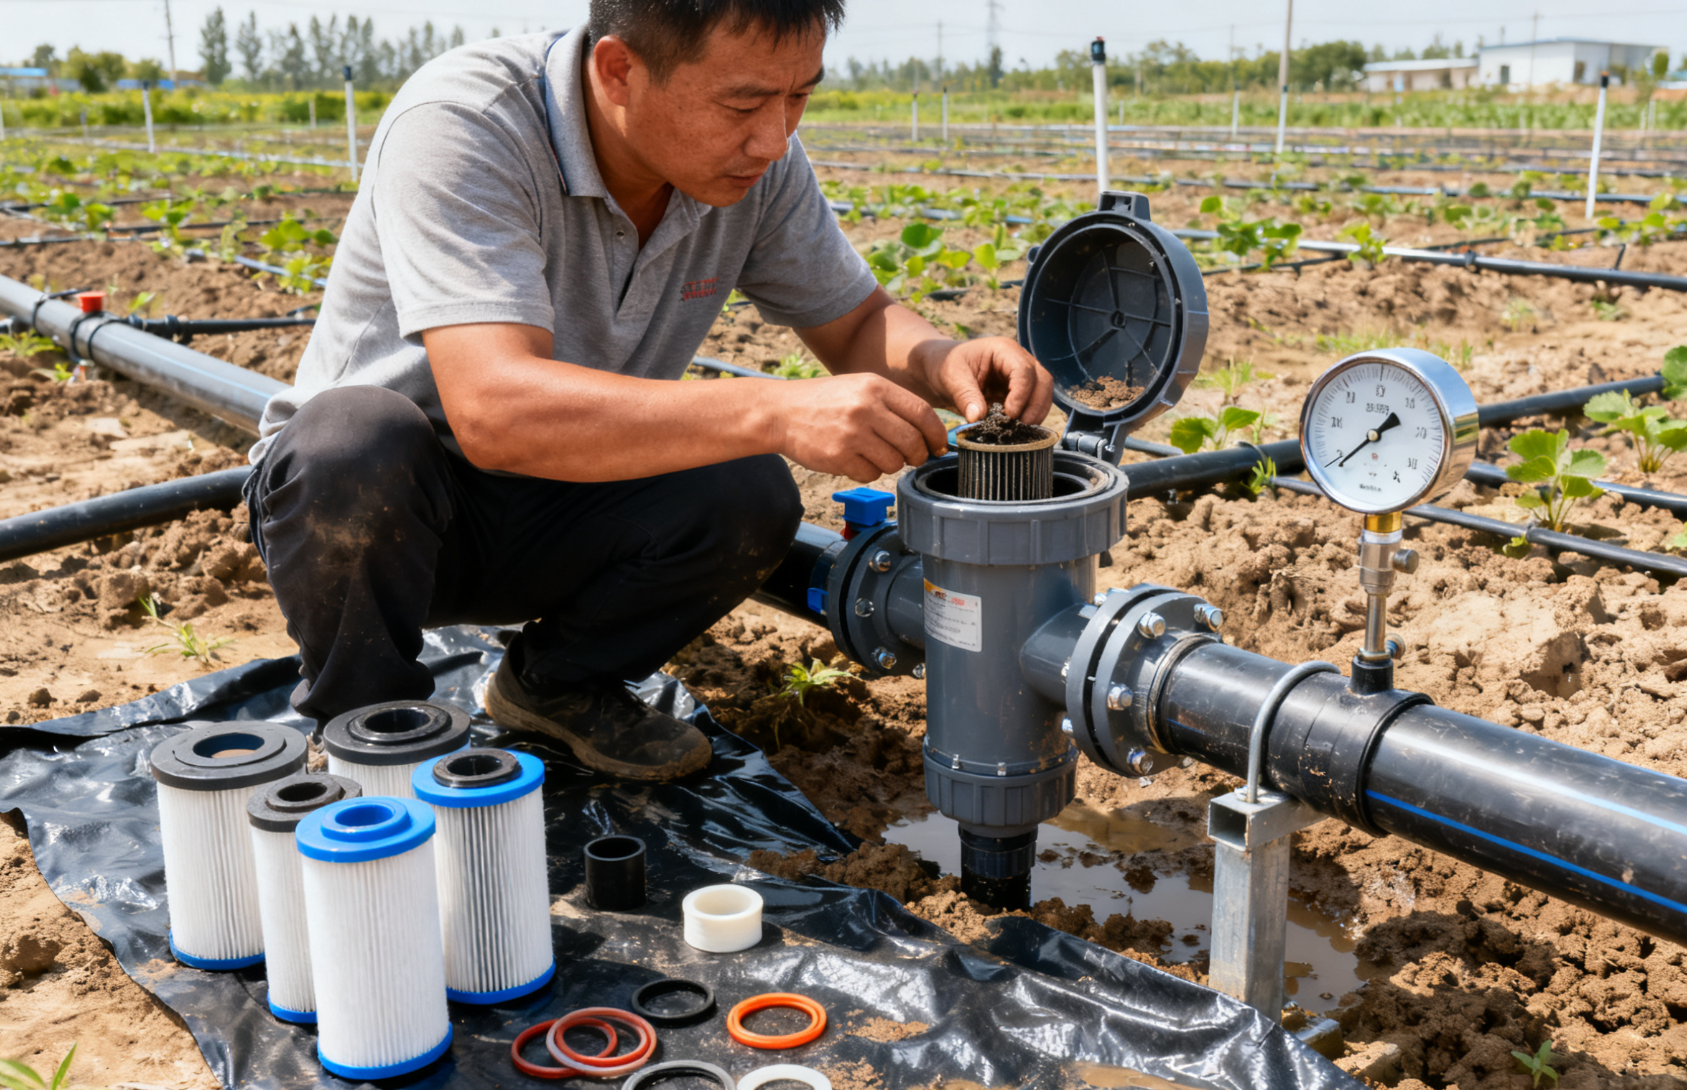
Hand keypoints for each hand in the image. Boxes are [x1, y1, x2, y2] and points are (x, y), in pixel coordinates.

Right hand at [773, 373, 949, 482]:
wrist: (781, 412)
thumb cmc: (826, 401)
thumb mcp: (860, 388)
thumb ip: (893, 405)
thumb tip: (929, 433)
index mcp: (875, 387)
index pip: (922, 413)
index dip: (937, 434)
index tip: (938, 446)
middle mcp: (866, 408)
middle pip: (912, 442)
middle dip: (917, 455)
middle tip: (913, 457)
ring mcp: (852, 434)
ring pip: (893, 462)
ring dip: (890, 464)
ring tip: (874, 454)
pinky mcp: (838, 456)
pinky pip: (870, 474)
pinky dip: (867, 472)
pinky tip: (854, 459)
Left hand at [921, 336, 1054, 423]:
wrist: (939, 370)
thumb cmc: (945, 365)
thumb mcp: (951, 377)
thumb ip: (965, 396)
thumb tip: (977, 418)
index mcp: (1003, 350)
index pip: (1024, 370)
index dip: (1021, 394)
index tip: (1009, 414)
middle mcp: (1018, 361)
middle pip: (1043, 381)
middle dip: (1036, 406)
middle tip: (1021, 427)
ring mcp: (1020, 377)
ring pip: (1043, 394)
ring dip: (1036, 414)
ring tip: (1019, 431)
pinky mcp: (1017, 393)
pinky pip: (1032, 405)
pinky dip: (1027, 418)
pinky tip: (1014, 430)